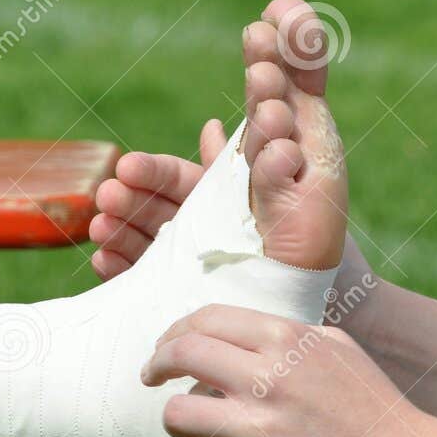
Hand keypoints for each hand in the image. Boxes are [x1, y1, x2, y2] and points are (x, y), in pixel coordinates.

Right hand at [92, 125, 375, 309]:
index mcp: (223, 200)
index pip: (178, 180)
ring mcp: (187, 262)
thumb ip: (253, 162)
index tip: (127, 167)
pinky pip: (144, 279)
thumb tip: (217, 125)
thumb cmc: (315, 250)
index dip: (151, 172)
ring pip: (142, 239)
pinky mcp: (180, 294)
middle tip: (109, 194)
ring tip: (100, 227)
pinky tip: (103, 263)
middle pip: (153, 207)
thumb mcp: (288, 197)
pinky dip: (120, 268)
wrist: (336, 311)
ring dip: (116, 229)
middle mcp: (201, 228)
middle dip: (128, 199)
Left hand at [142, 305, 436, 436]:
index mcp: (289, 339)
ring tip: (189, 430)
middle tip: (150, 379)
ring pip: (178, 413)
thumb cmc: (376, 409)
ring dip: (176, 422)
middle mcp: (271, 377)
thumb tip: (233, 330)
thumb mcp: (338, 350)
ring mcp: (263, 428)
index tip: (167, 347)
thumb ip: (287, 336)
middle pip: (180, 355)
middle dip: (155, 366)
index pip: (206, 318)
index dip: (174, 331)